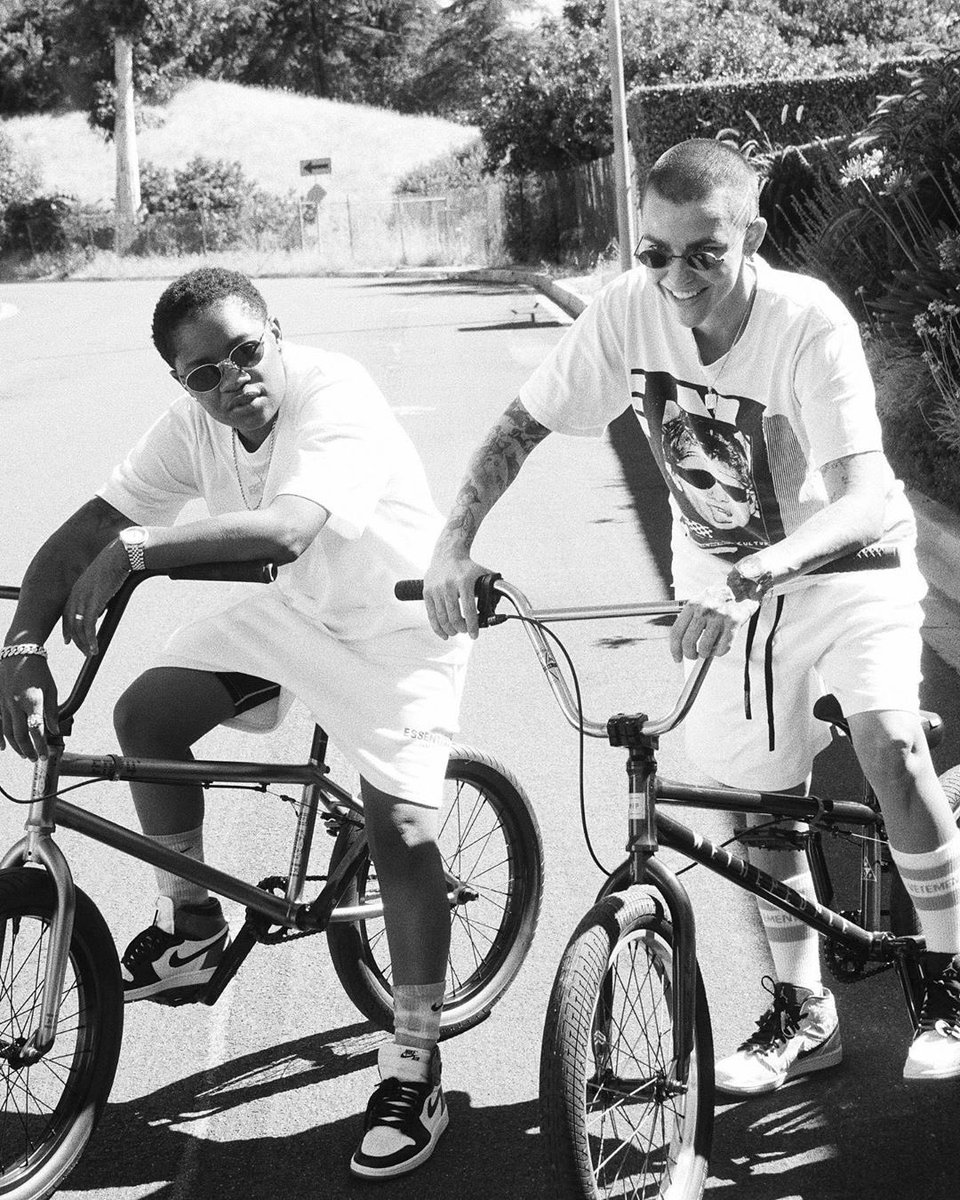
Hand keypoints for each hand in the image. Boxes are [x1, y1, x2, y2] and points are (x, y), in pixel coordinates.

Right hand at [0, 655, 58, 759]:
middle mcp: (16, 704)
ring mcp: (4, 703)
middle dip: (28, 750)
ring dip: (15, 746)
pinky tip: (3, 747)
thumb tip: (54, 731)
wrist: (19, 654)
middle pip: (20, 735)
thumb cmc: (38, 671)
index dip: (40, 746)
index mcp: (32, 701)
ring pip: (7, 731)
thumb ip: (52, 711)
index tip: (45, 755)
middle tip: (34, 759)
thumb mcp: (51, 689)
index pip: (37, 730)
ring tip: (24, 755)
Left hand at [62, 540, 129, 656]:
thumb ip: (99, 597)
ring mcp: (83, 598)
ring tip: (90, 653)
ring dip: (83, 643)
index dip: (67, 628)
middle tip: (82, 651)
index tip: (68, 640)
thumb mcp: (104, 583)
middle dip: (75, 639)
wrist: (120, 556)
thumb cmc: (116, 565)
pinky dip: (90, 640)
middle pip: (71, 623)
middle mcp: (76, 594)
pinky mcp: (93, 602)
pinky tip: (95, 648)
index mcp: (77, 588)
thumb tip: (101, 610)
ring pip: (78, 627)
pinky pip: (89, 626)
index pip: (67, 613)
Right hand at [423, 550, 488, 639]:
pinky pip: (431, 615)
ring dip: (450, 630)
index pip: (469, 610)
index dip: (472, 626)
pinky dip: (437, 627)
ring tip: (455, 632)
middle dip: (461, 629)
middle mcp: (448, 585)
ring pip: (442, 618)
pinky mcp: (427, 592)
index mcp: (464, 581)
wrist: (447, 554)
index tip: (474, 635)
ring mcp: (436, 589)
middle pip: (454, 617)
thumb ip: (493, 587)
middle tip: (465, 632)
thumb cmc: (466, 567)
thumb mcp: (482, 574)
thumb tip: (505, 599)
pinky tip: (443, 633)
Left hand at [669, 582, 758, 662]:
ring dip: (704, 654)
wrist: (742, 587)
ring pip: (704, 647)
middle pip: (688, 642)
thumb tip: (681, 644)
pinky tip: (719, 648)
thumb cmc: (719, 598)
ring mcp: (719, 616)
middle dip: (689, 654)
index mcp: (692, 605)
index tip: (677, 657)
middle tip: (693, 656)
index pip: (676, 631)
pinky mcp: (733, 622)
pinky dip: (719, 652)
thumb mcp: (699, 602)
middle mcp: (704, 610)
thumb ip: (690, 619)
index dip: (674, 648)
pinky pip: (722, 647)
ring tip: (707, 651)